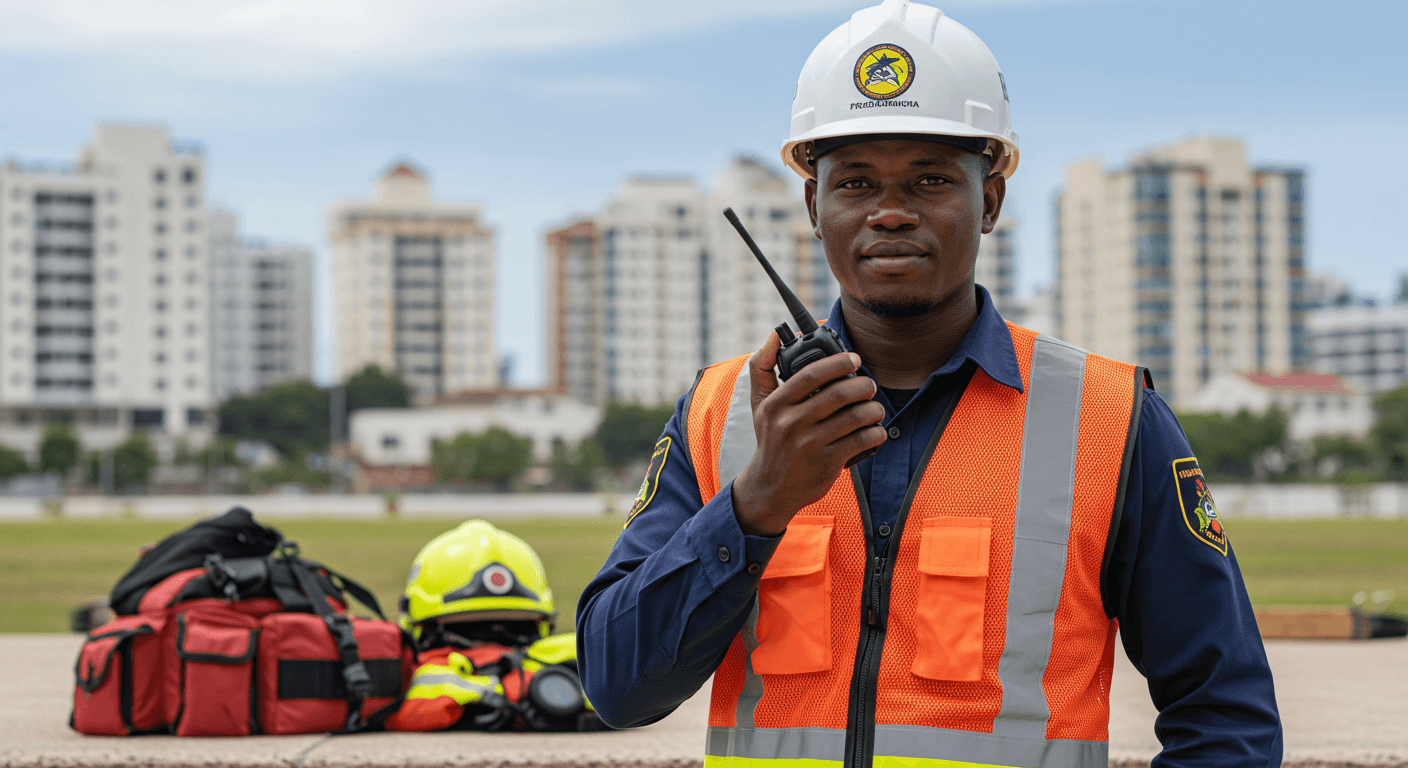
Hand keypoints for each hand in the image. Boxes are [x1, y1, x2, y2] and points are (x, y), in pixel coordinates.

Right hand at [731, 332, 886, 536]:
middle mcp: (790, 424)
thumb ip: (762, 368)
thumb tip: (773, 335)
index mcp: (775, 405)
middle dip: (863, 386)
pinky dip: (876, 432)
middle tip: (869, 386)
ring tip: (875, 408)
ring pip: (855, 417)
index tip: (854, 359)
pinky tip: (875, 430)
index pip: (811, 374)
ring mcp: (809, 445)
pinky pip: (862, 441)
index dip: (838, 363)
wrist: (771, 488)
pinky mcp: (827, 464)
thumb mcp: (759, 405)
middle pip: (838, 394)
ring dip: (874, 409)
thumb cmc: (771, 441)